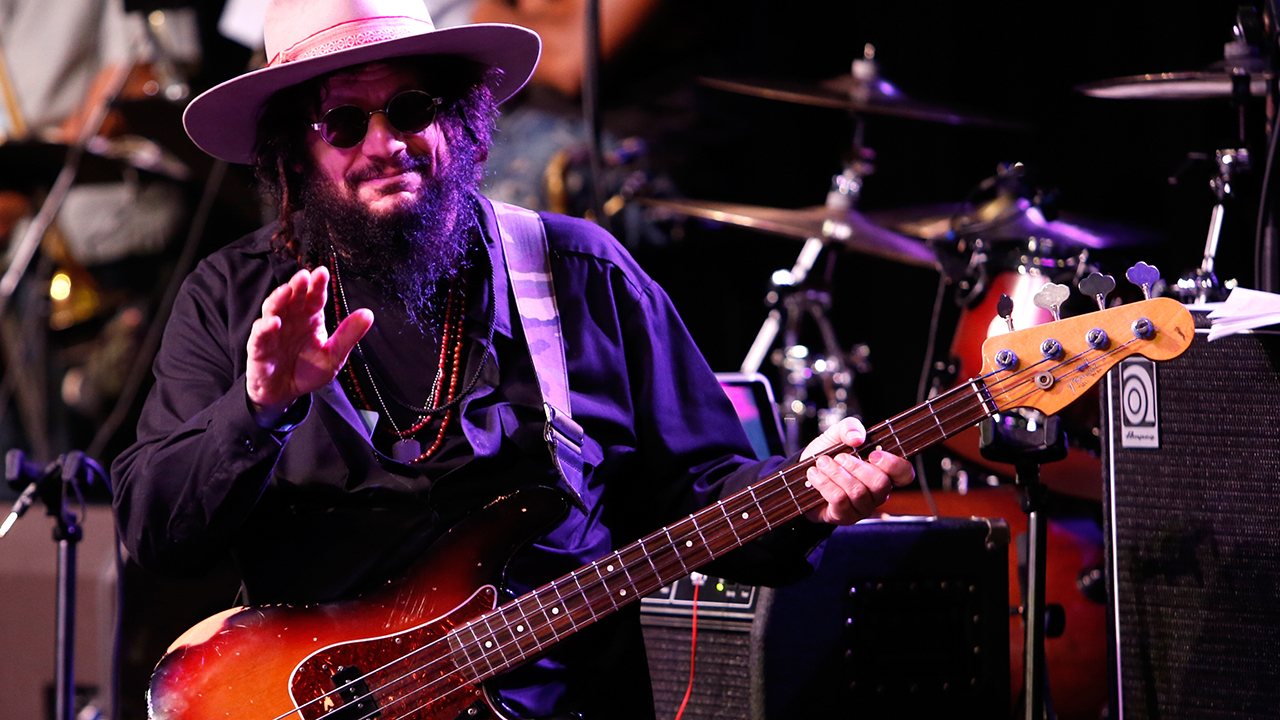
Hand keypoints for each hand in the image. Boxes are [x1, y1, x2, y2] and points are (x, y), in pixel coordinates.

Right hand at [246, 266, 372, 420]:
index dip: (318, 285)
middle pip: (293, 297)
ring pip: (273, 309)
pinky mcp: (259, 347)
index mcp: (310, 318)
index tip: (322, 273)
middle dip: (298, 285)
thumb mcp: (334, 355)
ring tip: (287, 290)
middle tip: (304, 276)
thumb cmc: (307, 370)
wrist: (285, 393)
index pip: (315, 297)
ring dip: (279, 298)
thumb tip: (368, 314)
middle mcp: (291, 319)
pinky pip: (260, 334)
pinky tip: (274, 322)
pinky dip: (265, 327)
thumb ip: (348, 335)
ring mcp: (273, 331)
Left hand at [800, 417, 914, 524]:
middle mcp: (877, 492)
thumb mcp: (837, 434)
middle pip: (880, 484)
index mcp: (883, 471)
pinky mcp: (844, 516)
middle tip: (839, 456)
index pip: (904, 473)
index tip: (873, 453)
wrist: (805, 472)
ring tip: (822, 463)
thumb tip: (857, 437)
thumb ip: (850, 427)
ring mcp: (862, 507)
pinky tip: (815, 474)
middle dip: (857, 467)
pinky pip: (840, 501)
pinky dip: (825, 483)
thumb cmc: (828, 455)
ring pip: (858, 492)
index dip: (893, 464)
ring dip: (837, 473)